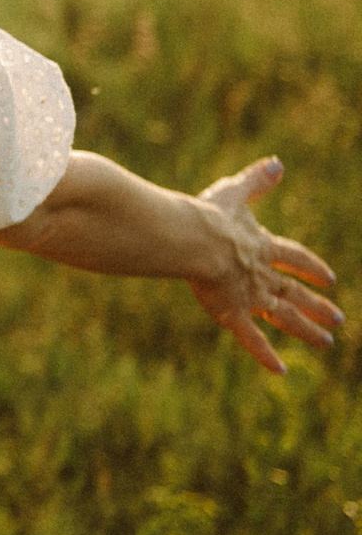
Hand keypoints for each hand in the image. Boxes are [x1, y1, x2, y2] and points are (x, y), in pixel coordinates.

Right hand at [186, 158, 339, 374]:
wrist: (194, 241)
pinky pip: (252, 339)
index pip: (295, 258)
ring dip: (305, 330)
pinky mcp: (231, 313)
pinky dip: (266, 355)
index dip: (312, 268)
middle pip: (295, 292)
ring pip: (283, 317)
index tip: (330, 278)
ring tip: (327, 342)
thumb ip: (255, 182)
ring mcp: (249, 296)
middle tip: (339, 318)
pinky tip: (282, 370)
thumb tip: (278, 163)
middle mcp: (262, 274)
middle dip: (317, 305)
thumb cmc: (208, 215)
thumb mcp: (234, 193)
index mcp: (262, 247)